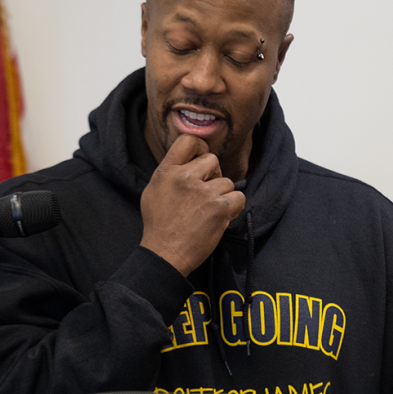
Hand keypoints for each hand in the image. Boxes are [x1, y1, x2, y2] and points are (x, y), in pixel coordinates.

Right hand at [140, 135, 244, 275]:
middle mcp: (185, 177)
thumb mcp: (154, 189)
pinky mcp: (220, 209)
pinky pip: (239, 197)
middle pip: (212, 160)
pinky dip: (233, 208)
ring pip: (226, 181)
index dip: (200, 148)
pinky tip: (220, 216)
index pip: (189, 140)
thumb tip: (188, 159)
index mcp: (167, 171)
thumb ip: (171, 171)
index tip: (201, 162)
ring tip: (208, 210)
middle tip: (205, 193)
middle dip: (213, 175)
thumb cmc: (159, 224)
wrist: (165, 253)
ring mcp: (204, 193)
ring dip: (222, 195)